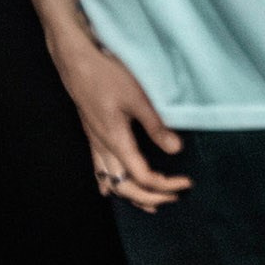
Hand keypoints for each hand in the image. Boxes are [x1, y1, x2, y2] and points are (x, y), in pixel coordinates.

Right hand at [51, 32, 192, 211]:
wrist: (78, 61)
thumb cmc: (107, 75)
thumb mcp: (138, 98)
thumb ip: (156, 126)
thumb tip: (176, 149)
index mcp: (116, 141)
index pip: (143, 177)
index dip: (166, 186)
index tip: (186, 183)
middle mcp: (103, 147)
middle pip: (125, 187)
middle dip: (150, 197)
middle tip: (174, 197)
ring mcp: (95, 142)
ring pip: (110, 182)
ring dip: (131, 195)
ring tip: (150, 203)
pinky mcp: (92, 134)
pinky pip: (98, 169)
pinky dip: (108, 183)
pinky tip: (110, 190)